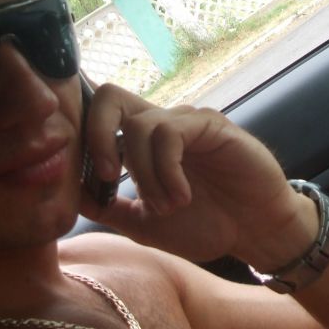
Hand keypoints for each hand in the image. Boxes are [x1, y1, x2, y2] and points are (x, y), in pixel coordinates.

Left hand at [78, 83, 317, 265]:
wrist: (256, 233)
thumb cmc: (206, 225)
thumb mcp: (145, 224)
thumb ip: (110, 208)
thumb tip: (72, 195)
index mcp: (141, 143)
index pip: (99, 114)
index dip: (81, 134)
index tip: (89, 178)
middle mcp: (160, 124)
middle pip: (109, 95)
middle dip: (96, 134)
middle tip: (108, 178)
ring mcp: (185, 122)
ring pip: (140, 126)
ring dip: (145, 174)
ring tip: (168, 206)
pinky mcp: (210, 125)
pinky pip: (170, 134)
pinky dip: (167, 170)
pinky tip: (182, 196)